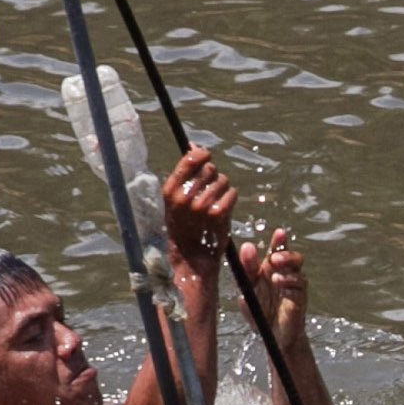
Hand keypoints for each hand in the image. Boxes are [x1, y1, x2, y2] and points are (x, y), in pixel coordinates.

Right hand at [160, 145, 236, 272]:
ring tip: (215, 204)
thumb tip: (194, 146)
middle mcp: (185, 196)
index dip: (202, 154)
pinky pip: (232, 193)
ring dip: (223, 189)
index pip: (190, 159)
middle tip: (210, 192)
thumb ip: (184, 174)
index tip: (207, 154)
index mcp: (170, 191)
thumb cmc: (185, 227)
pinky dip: (231, 200)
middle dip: (213, 176)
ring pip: (223, 181)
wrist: (192, 258)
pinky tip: (223, 211)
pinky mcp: (219, 213)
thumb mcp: (176, 201)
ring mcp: (202, 205)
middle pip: (210, 169)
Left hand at [235, 226, 307, 327]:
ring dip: (288, 269)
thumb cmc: (258, 310)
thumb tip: (248, 245)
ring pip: (298, 270)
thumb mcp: (247, 288)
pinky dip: (289, 284)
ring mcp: (294, 287)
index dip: (280, 241)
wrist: (269, 336)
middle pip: (292, 257)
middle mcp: (285, 274)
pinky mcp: (300, 300)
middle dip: (286, 253)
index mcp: (271, 269)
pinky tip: (280, 285)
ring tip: (275, 273)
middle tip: (274, 257)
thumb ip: (247, 268)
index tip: (280, 232)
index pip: (277, 250)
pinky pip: (299, 288)